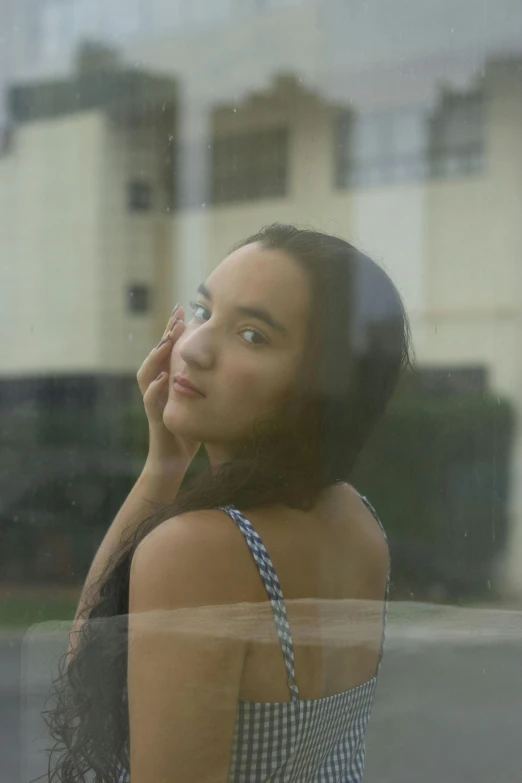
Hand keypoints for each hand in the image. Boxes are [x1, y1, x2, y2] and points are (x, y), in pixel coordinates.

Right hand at [136, 305, 199, 475]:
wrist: (173, 460)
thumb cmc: (188, 428)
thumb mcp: (199, 399)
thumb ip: (205, 381)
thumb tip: (227, 360)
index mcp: (168, 380)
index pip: (168, 350)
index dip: (174, 329)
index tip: (183, 308)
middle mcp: (157, 387)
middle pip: (155, 355)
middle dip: (165, 335)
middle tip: (176, 317)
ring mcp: (153, 402)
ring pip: (146, 374)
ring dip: (155, 357)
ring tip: (167, 342)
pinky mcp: (154, 419)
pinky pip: (150, 402)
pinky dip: (155, 390)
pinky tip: (163, 378)